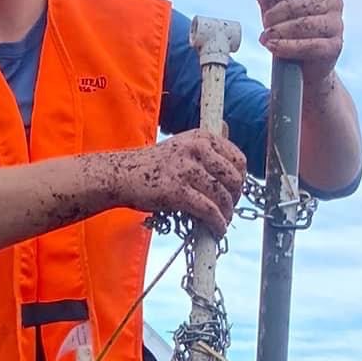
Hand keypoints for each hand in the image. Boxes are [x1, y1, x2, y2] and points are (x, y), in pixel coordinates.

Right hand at [107, 131, 246, 239]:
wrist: (121, 175)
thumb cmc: (153, 165)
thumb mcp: (181, 144)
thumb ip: (205, 142)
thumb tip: (228, 129)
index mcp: (201, 137)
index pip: (238, 160)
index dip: (240, 181)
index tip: (233, 193)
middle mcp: (196, 149)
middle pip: (234, 179)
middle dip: (235, 199)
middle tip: (227, 210)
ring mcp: (186, 170)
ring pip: (222, 197)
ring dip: (226, 215)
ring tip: (221, 223)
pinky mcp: (177, 191)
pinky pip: (208, 210)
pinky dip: (216, 224)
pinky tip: (216, 231)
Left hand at [257, 0, 343, 85]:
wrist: (302, 65)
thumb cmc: (288, 29)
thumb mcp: (273, 8)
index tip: (272, 0)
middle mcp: (334, 0)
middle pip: (301, 2)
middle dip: (277, 14)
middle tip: (266, 24)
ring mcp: (337, 23)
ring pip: (305, 24)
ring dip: (280, 31)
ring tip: (267, 37)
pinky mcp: (334, 46)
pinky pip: (310, 45)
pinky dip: (287, 47)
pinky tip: (273, 47)